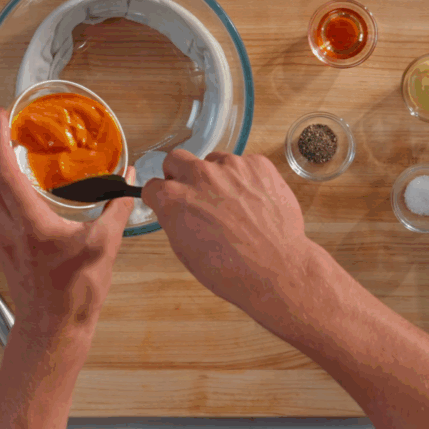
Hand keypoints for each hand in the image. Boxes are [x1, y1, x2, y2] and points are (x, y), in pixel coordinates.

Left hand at [0, 108, 133, 343]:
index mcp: (30, 224)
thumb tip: (129, 176)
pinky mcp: (2, 243)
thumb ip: (118, 208)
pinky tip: (7, 174)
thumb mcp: (105, 245)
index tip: (1, 115)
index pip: (4, 172)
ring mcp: (0, 235)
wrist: (54, 328)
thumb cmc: (76, 292)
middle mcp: (7, 227)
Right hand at [141, 150, 318, 320]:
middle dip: (180, 174)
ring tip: (234, 203)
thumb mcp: (186, 251)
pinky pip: (244, 164)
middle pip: (176, 159)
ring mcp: (230, 166)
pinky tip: (254, 202)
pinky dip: (246, 178)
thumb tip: (175, 209)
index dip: (160, 196)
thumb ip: (175, 220)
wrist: (275, 268)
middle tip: (194, 193)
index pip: (153, 186)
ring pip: (214, 160)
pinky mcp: (258, 164)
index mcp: (174, 199)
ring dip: (217, 176)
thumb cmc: (230, 269)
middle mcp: (199, 175)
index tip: (168, 201)